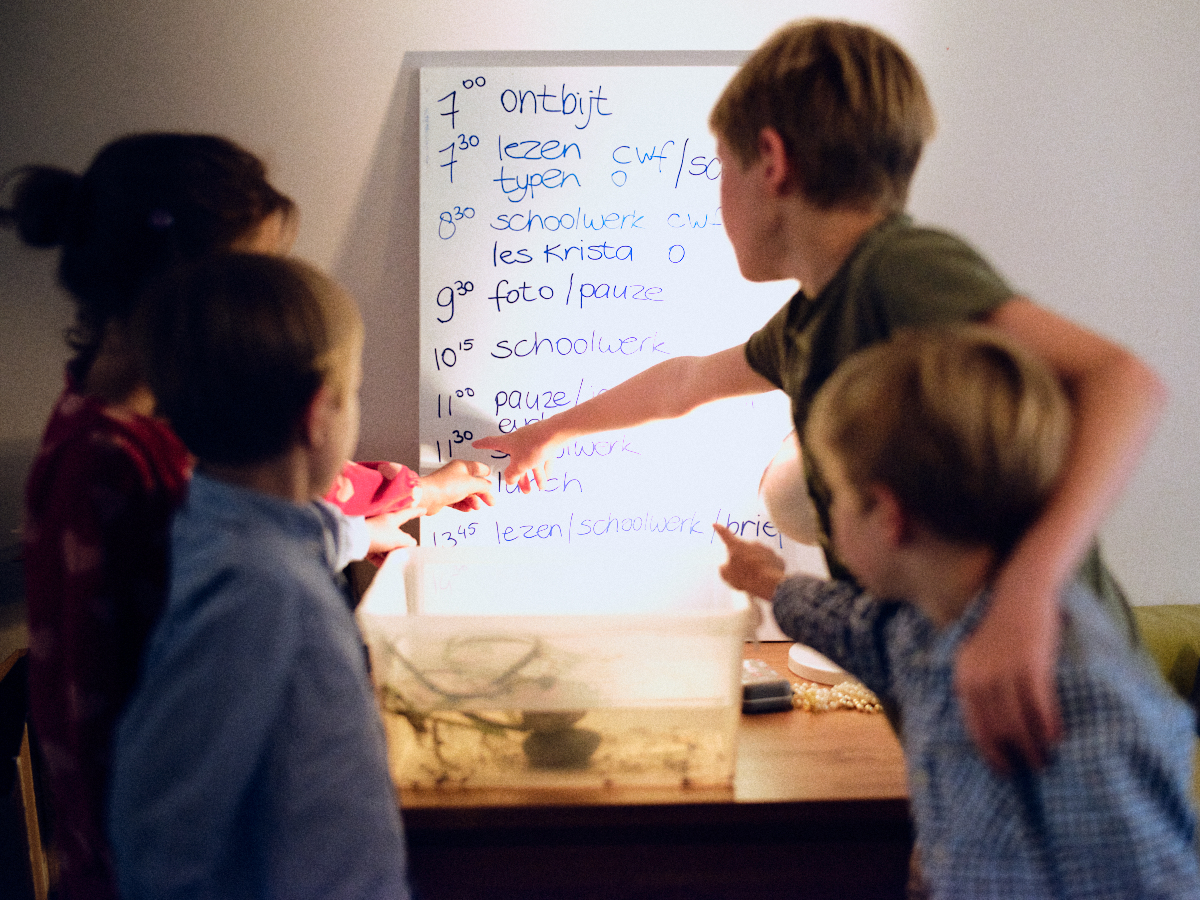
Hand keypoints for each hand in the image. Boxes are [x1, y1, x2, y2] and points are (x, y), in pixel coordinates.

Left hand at [364, 504, 423, 562]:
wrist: (355, 540)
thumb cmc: (377, 534)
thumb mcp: (399, 538)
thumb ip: (408, 541)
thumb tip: (411, 543)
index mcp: (392, 519)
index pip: (408, 513)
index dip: (417, 512)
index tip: (424, 510)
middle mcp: (383, 525)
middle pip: (397, 534)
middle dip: (402, 544)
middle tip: (408, 552)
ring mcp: (374, 534)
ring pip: (387, 545)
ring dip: (392, 554)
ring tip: (396, 561)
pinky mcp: (366, 544)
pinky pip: (377, 553)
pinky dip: (381, 560)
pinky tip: (385, 566)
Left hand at [418, 460, 493, 514]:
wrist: (428, 497)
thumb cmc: (446, 485)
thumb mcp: (470, 483)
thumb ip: (483, 484)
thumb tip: (489, 485)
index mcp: (462, 467)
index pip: (477, 467)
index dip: (484, 471)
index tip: (490, 474)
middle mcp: (456, 475)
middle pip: (474, 483)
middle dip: (483, 493)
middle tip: (490, 501)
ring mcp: (450, 486)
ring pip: (466, 493)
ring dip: (473, 501)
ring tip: (477, 507)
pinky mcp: (445, 496)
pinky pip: (458, 501)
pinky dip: (464, 505)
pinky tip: (468, 509)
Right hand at [473, 422, 557, 492]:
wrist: (558, 433)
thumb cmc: (535, 446)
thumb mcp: (519, 465)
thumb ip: (512, 475)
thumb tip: (510, 480)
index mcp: (508, 442)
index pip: (491, 443)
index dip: (482, 444)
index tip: (475, 444)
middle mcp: (519, 440)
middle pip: (516, 460)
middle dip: (520, 476)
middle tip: (524, 490)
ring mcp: (533, 440)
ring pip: (531, 461)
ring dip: (534, 475)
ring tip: (540, 488)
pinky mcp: (546, 441)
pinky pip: (542, 457)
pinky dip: (544, 468)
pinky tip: (548, 479)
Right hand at [713, 523, 785, 600]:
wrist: (769, 583)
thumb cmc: (745, 578)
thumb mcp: (727, 575)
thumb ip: (724, 567)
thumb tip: (725, 565)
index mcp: (737, 545)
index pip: (725, 534)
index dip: (719, 529)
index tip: (715, 524)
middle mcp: (752, 543)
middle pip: (744, 549)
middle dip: (743, 558)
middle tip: (742, 573)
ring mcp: (766, 549)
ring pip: (758, 556)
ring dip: (755, 564)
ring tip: (755, 579)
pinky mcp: (776, 558)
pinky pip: (769, 563)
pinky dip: (767, 569)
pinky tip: (766, 579)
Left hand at [953, 579, 1063, 772]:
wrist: (1021, 593)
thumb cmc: (1002, 629)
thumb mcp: (978, 655)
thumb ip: (977, 685)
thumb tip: (989, 725)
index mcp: (963, 675)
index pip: (973, 724)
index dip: (989, 750)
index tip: (1002, 770)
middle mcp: (980, 675)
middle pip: (997, 727)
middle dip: (1014, 752)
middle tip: (1030, 769)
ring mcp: (1005, 669)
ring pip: (1018, 720)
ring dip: (1032, 745)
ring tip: (1045, 759)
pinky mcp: (1031, 663)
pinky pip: (1039, 704)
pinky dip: (1047, 724)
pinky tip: (1056, 738)